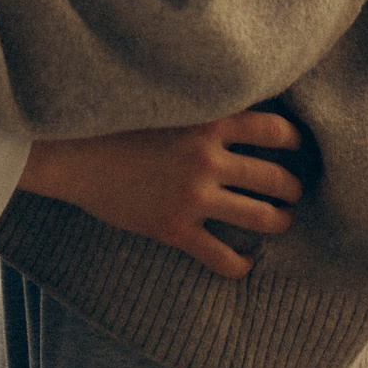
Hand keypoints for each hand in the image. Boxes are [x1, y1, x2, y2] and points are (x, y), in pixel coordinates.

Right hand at [17, 109, 306, 281]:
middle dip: (293, 189)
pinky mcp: (175, 229)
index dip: (294, 140)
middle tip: (294, 193)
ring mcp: (193, 196)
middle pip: (277, 178)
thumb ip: (200, 105)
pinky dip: (240, 266)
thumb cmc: (113, 121)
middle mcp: (207, 159)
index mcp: (207, 121)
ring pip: (262, 218)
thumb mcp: (164, 101)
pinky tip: (244, 265)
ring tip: (280, 221)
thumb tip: (231, 105)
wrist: (71, 153)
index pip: (274, 129)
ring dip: (279, 222)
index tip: (297, 147)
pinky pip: (223, 257)